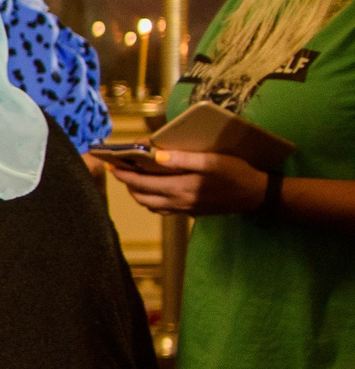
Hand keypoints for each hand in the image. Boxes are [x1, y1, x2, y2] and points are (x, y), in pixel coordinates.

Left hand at [109, 148, 268, 216]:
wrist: (256, 195)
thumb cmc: (236, 173)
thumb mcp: (212, 161)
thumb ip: (182, 159)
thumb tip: (155, 155)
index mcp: (180, 188)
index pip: (142, 182)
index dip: (124, 173)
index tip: (112, 163)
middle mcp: (178, 202)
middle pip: (141, 195)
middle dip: (126, 183)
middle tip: (118, 169)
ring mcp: (184, 209)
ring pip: (149, 205)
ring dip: (137, 193)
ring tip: (132, 178)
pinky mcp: (190, 212)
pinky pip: (162, 210)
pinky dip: (151, 201)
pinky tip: (152, 191)